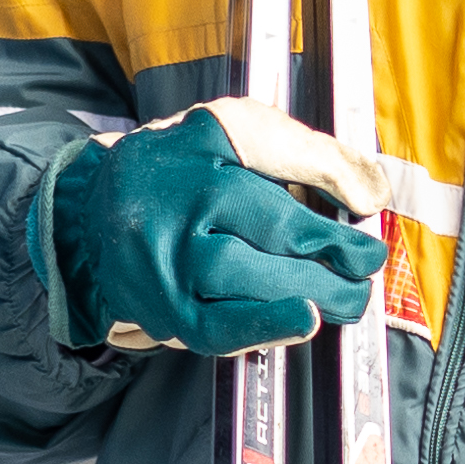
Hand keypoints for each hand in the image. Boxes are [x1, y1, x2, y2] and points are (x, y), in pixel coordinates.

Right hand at [48, 106, 383, 358]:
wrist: (92, 216)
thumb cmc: (181, 173)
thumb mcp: (234, 136)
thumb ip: (306, 155)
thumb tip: (371, 193)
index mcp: (200, 147)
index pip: (274, 162)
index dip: (331, 192)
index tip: (371, 216)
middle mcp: (176, 200)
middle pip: (266, 227)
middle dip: (330, 253)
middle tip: (366, 268)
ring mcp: (164, 257)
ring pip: (242, 276)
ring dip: (309, 290)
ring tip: (350, 298)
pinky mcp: (161, 307)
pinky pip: (216, 327)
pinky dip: (266, 328)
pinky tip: (304, 322)